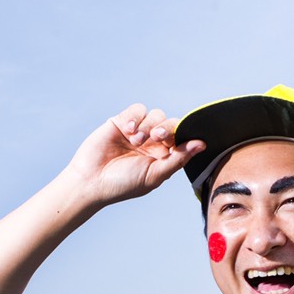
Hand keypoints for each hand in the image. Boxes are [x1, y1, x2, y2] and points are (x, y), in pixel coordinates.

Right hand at [62, 104, 204, 207]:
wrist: (92, 181)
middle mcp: (152, 143)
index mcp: (163, 157)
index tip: (173, 143)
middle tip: (156, 138)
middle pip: (171, 123)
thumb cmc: (123, 184)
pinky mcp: (122, 122)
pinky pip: (138, 109)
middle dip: (166, 128)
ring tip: (136, 140)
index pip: (181, 139)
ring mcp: (137, 131)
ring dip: (149, 125)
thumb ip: (178, 158)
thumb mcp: (155, 174)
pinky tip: (128, 130)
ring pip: (156, 114)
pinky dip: (136, 117)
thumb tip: (202, 144)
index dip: (181, 136)